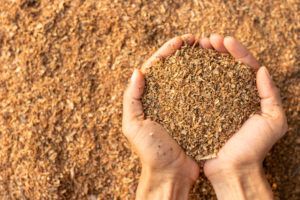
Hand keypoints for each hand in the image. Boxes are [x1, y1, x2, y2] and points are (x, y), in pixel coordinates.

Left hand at [122, 34, 199, 199]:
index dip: (167, 52)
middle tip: (196, 40)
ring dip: (196, 62)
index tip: (180, 41)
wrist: (171, 175)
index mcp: (149, 99)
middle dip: (183, 53)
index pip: (157, 68)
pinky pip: (201, 94)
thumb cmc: (151, 153)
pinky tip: (215, 71)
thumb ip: (132, 99)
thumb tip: (137, 72)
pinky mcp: (197, 115)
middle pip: (174, 69)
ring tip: (207, 50)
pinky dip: (207, 80)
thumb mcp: (133, 126)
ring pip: (189, 78)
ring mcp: (182, 106)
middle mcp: (165, 99)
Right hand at [201, 34, 287, 199]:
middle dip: (217, 50)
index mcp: (249, 94)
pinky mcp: (200, 110)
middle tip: (207, 40)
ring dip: (204, 59)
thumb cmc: (254, 148)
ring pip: (210, 75)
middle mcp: (231, 95)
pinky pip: (196, 91)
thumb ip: (270, 95)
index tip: (224, 40)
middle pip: (225, 66)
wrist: (232, 169)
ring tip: (196, 47)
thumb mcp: (274, 121)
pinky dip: (192, 77)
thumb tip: (262, 70)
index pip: (244, 66)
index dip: (236, 51)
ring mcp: (214, 102)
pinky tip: (186, 67)